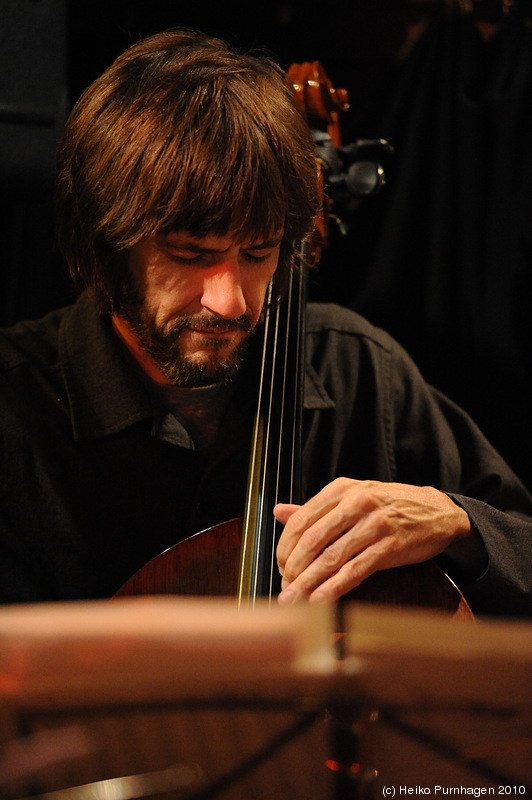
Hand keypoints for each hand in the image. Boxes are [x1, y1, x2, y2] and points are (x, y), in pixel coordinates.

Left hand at [274, 477, 470, 604]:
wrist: (438, 512)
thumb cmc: (391, 505)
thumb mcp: (354, 496)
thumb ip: (316, 508)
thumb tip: (278, 512)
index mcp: (342, 490)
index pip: (302, 519)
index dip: (285, 546)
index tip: (279, 565)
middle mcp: (355, 503)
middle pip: (312, 539)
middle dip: (293, 568)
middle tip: (283, 586)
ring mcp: (373, 524)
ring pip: (331, 558)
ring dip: (307, 583)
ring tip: (293, 599)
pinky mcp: (389, 547)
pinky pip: (354, 571)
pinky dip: (333, 588)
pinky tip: (319, 600)